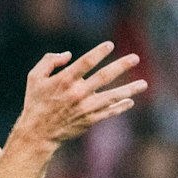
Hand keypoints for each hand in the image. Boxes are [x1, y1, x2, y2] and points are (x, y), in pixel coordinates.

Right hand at [14, 42, 146, 148]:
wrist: (38, 133)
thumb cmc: (36, 102)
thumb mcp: (34, 77)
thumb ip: (49, 61)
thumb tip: (68, 55)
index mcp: (64, 80)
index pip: (86, 62)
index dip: (99, 52)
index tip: (110, 45)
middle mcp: (77, 93)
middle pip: (104, 76)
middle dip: (121, 66)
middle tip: (135, 58)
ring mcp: (85, 108)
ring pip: (112, 96)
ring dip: (130, 89)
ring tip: (144, 84)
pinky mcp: (89, 120)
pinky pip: (109, 112)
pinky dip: (120, 107)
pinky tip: (130, 101)